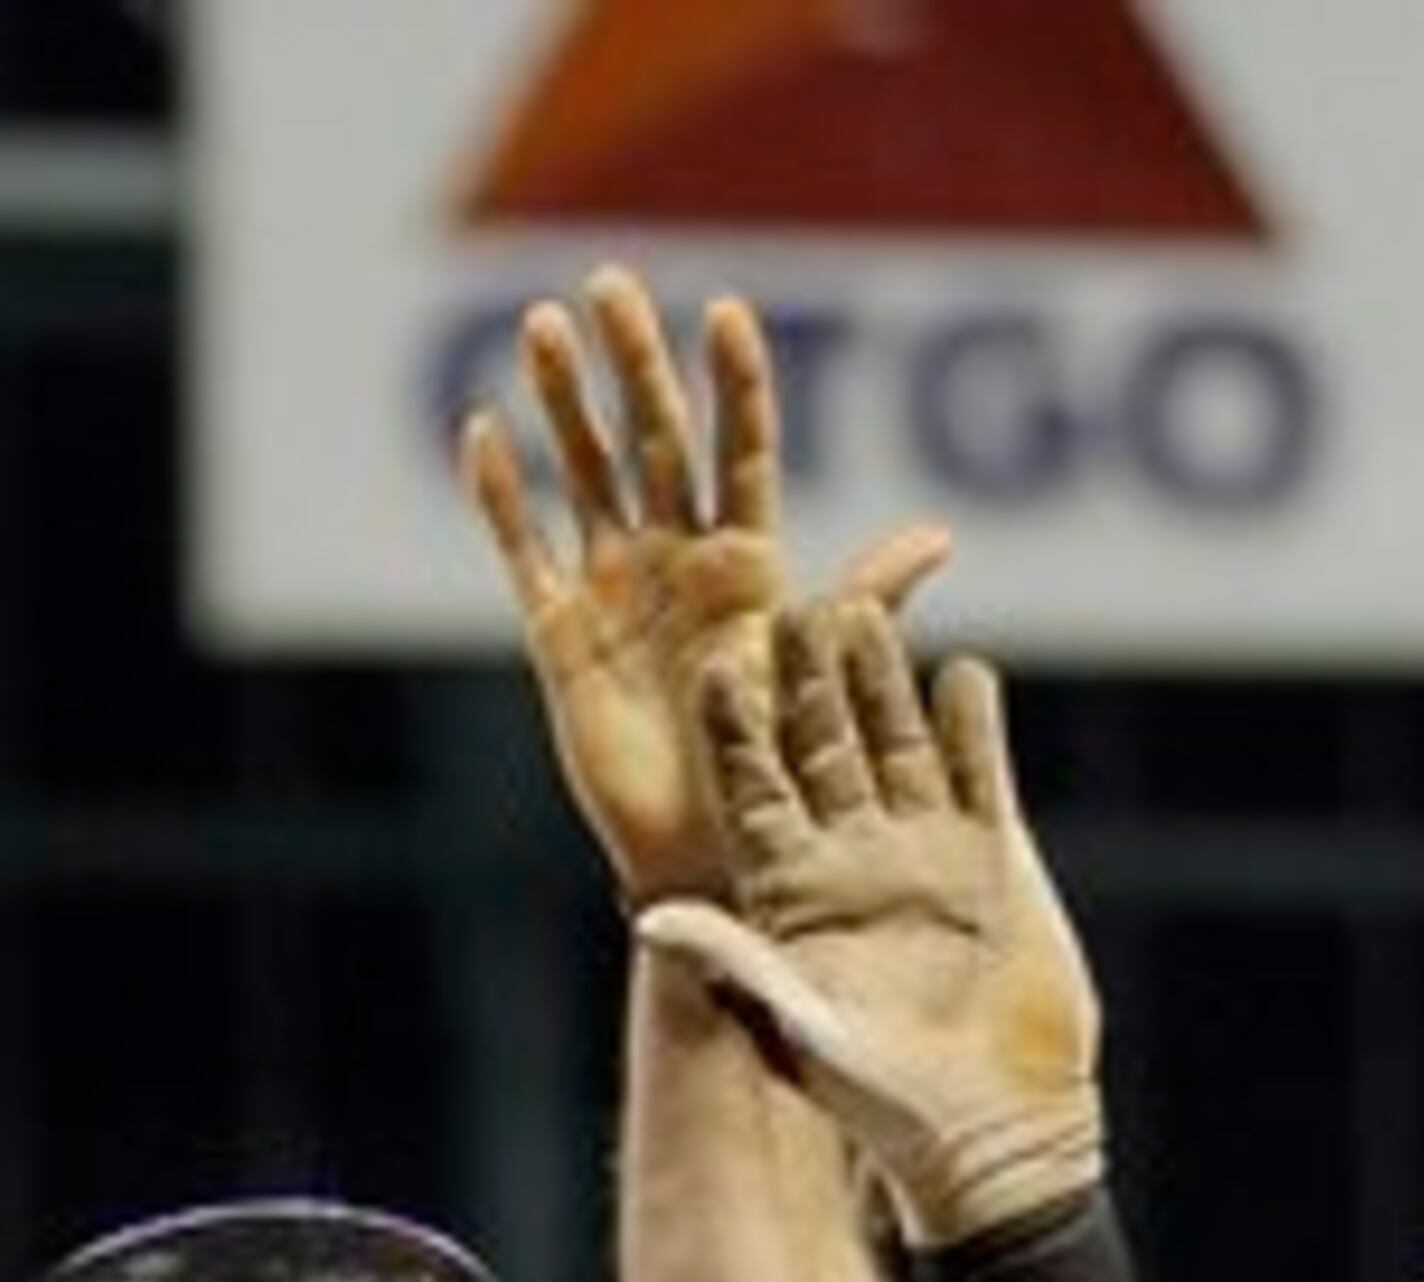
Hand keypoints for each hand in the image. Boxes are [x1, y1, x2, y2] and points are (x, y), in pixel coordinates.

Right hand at [462, 265, 949, 908]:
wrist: (706, 856)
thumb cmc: (775, 776)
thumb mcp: (821, 680)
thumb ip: (866, 601)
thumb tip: (938, 536)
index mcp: (746, 565)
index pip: (739, 453)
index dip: (732, 385)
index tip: (725, 311)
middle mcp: (677, 561)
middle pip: (651, 440)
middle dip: (631, 362)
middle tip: (609, 282)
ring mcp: (615, 592)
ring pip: (584, 475)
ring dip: (562, 402)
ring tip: (541, 325)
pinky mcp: (560, 638)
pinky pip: (525, 554)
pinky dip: (503, 499)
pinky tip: (485, 434)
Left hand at [637, 602, 1103, 1243]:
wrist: (995, 1129)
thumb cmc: (887, 1100)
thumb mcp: (801, 1027)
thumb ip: (734, 963)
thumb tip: (650, 921)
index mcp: (789, 885)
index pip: (751, 786)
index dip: (732, 728)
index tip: (709, 668)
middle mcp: (849, 850)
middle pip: (822, 741)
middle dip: (806, 679)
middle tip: (791, 605)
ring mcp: (922, 843)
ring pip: (898, 737)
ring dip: (883, 679)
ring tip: (868, 612)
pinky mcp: (993, 849)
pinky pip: (980, 767)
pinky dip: (973, 723)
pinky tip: (965, 672)